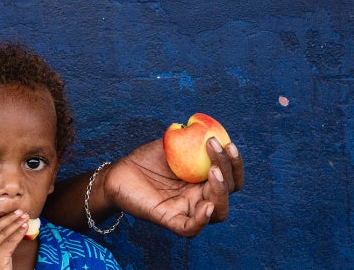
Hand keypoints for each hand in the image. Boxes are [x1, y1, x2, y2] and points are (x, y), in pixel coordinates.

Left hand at [101, 136, 243, 236]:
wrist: (118, 173)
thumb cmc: (145, 160)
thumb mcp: (171, 145)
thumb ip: (190, 137)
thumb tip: (206, 125)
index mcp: (204, 182)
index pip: (231, 178)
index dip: (235, 163)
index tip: (229, 144)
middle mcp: (199, 197)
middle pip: (228, 193)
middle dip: (228, 170)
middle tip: (214, 147)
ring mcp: (186, 210)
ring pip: (217, 212)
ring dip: (221, 192)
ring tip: (212, 171)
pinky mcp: (169, 220)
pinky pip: (191, 228)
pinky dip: (202, 220)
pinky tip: (207, 205)